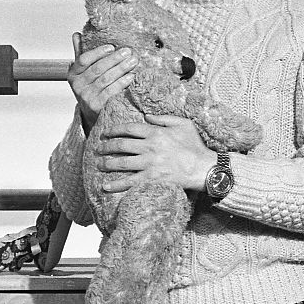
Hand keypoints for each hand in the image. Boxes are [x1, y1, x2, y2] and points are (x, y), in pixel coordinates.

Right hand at [68, 33, 137, 133]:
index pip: (83, 60)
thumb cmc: (91, 89)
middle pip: (98, 69)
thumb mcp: (83, 72)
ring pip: (106, 79)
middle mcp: (78, 86)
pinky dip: (122, 83)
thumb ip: (81, 54)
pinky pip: (112, 91)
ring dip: (121, 69)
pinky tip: (131, 76)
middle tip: (128, 51)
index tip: (111, 46)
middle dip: (115, 59)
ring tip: (133, 61)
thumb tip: (77, 35)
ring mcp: (87, 97)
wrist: (93, 115)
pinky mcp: (97, 107)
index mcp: (73, 74)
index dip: (98, 52)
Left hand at [95, 114, 210, 193]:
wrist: (204, 168)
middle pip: (121, 145)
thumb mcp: (184, 124)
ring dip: (107, 164)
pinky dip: (116, 185)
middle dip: (106, 146)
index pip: (129, 129)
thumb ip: (164, 118)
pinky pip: (130, 182)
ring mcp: (149, 164)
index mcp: (156, 133)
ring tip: (98, 164)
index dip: (114, 130)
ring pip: (121, 163)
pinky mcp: (152, 179)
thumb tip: (146, 116)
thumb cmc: (196, 146)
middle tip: (98, 148)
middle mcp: (149, 147)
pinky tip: (105, 187)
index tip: (106, 132)